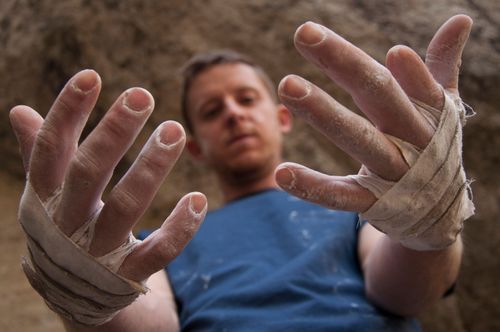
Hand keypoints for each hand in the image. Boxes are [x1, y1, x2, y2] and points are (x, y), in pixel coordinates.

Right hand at [10, 70, 206, 281]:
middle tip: (142, 94)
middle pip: (88, 173)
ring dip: (151, 168)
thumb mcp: (46, 193)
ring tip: (175, 130)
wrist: (72, 295)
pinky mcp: (127, 275)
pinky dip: (180, 228)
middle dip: (114, 132)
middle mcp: (66, 224)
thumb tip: (19, 110)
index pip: (50, 150)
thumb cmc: (62, 227)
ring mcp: (97, 252)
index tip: (91, 76)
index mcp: (44, 198)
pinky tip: (198, 199)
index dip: (67, 112)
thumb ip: (40, 153)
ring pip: (126, 208)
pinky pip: (157, 252)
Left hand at [275, 15, 471, 212]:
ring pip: (358, 139)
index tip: (393, 51)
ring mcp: (393, 174)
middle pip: (380, 97)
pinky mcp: (373, 203)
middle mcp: (415, 141)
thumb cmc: (434, 148)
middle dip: (344, 64)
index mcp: (430, 114)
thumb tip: (461, 18)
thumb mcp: (444, 108)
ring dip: (323, 112)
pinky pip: (340, 195)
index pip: (415, 83)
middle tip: (304, 32)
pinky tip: (282, 172)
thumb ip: (442, 65)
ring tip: (287, 85)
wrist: (440, 213)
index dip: (407, 68)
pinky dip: (312, 186)